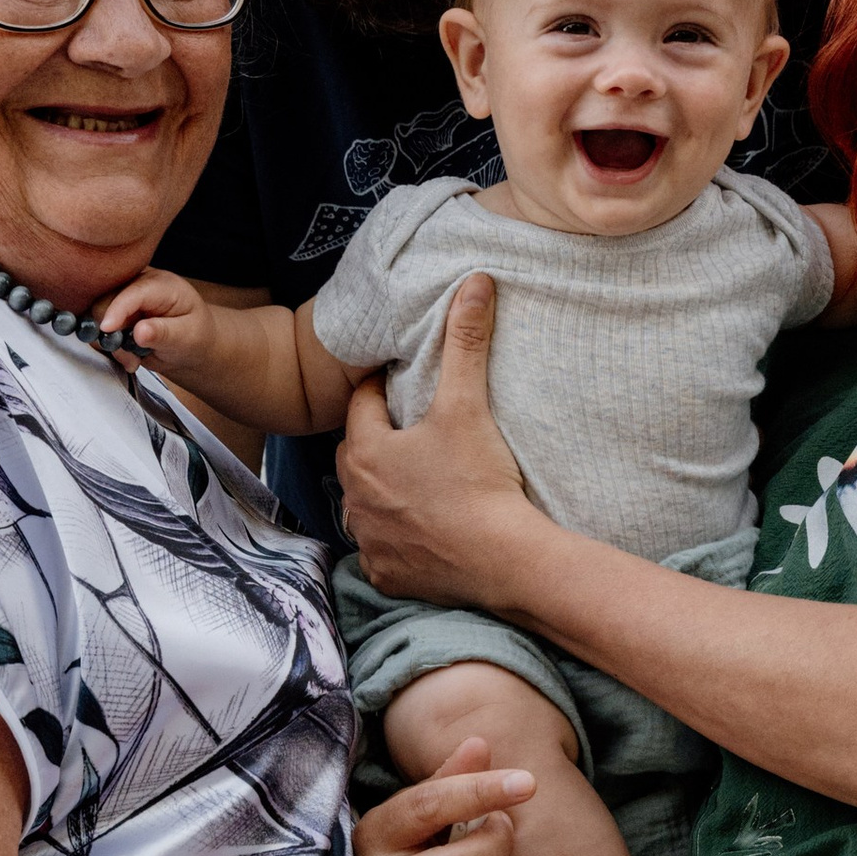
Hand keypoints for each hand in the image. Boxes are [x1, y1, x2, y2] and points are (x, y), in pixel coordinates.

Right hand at [96, 264, 208, 366]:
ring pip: (97, 315)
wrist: (190, 345)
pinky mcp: (115, 312)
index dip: (116, 310)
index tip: (107, 329)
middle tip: (130, 357)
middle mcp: (138, 285)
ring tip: (133, 358)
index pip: (132, 292)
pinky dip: (109, 345)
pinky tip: (128, 355)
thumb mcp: (187, 337)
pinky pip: (98, 327)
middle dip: (112, 332)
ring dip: (110, 342)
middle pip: (106, 300)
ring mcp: (124, 298)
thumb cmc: (194, 336)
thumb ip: (163, 333)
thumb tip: (140, 332)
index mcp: (161, 284)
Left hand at [338, 275, 532, 602]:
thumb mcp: (469, 405)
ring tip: (419, 482)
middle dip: (378, 441)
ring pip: (364, 503)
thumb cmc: (479, 480)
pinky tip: (422, 531)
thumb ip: (465, 341)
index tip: (405, 387)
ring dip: (382, 492)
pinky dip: (395, 540)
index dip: (384, 392)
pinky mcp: (385, 573)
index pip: (362, 406)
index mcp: (364, 450)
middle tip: (414, 434)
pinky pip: (381, 550)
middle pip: (357, 454)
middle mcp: (354, 496)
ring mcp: (368, 539)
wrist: (503, 559)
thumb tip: (474, 282)